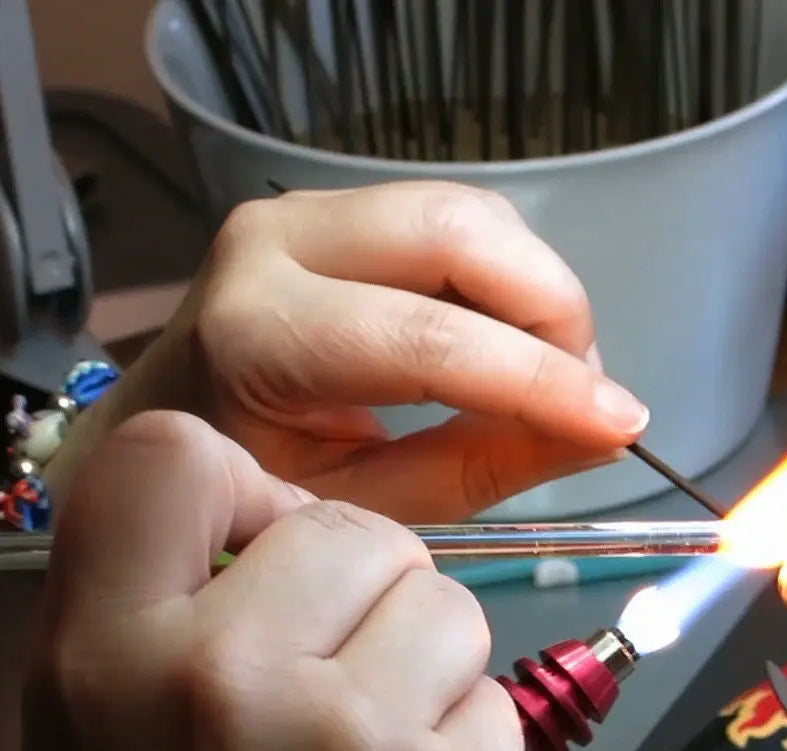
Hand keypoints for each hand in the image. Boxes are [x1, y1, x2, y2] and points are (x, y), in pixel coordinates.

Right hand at [9, 411, 523, 750]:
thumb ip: (133, 632)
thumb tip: (233, 530)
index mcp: (98, 666)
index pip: (170, 456)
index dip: (236, 485)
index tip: (259, 542)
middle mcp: (218, 679)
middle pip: (349, 526)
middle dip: (359, 588)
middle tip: (335, 675)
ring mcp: (347, 737)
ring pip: (444, 600)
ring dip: (423, 662)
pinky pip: (495, 698)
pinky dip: (468, 745)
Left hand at [128, 180, 649, 520]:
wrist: (166, 435)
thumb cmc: (252, 490)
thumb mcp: (363, 504)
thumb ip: (477, 464)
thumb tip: (600, 432)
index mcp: (256, 334)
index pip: (424, 337)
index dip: (537, 378)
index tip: (620, 424)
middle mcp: (273, 243)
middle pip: (456, 230)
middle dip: (551, 308)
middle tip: (587, 393)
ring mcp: (302, 212)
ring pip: (466, 213)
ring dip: (536, 289)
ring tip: (555, 377)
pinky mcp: (334, 209)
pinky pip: (452, 220)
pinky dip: (507, 278)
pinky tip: (515, 345)